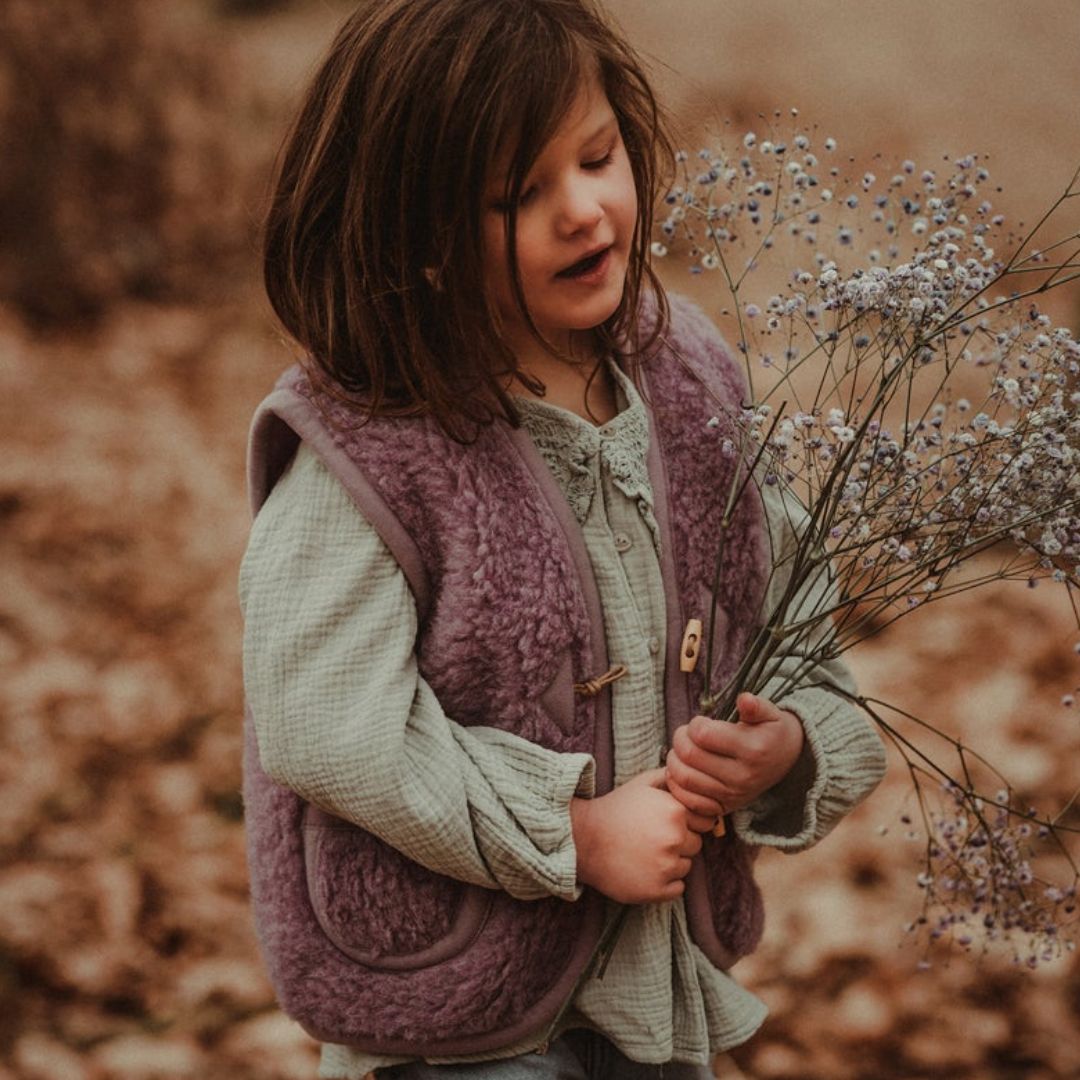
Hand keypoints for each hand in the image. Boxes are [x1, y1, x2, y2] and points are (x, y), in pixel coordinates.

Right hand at [570, 768, 701, 903]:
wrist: (583, 840)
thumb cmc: (615, 809)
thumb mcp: (642, 783)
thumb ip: (670, 777)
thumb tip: (689, 777)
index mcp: (675, 811)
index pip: (701, 822)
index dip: (682, 822)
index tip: (660, 823)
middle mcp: (675, 838)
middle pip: (695, 845)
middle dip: (678, 842)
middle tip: (651, 838)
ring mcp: (666, 866)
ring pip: (686, 867)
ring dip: (671, 863)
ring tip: (645, 854)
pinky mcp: (658, 890)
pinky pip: (678, 888)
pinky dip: (666, 883)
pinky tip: (645, 871)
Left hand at [665, 692, 804, 829]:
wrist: (787, 761)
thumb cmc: (771, 732)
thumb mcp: (771, 713)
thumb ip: (755, 705)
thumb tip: (744, 699)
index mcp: (752, 749)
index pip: (703, 734)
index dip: (694, 723)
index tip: (701, 722)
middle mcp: (742, 776)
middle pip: (690, 756)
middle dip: (680, 739)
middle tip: (686, 734)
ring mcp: (732, 795)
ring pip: (685, 778)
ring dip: (674, 760)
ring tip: (682, 750)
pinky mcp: (724, 807)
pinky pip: (689, 800)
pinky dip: (676, 785)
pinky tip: (681, 770)